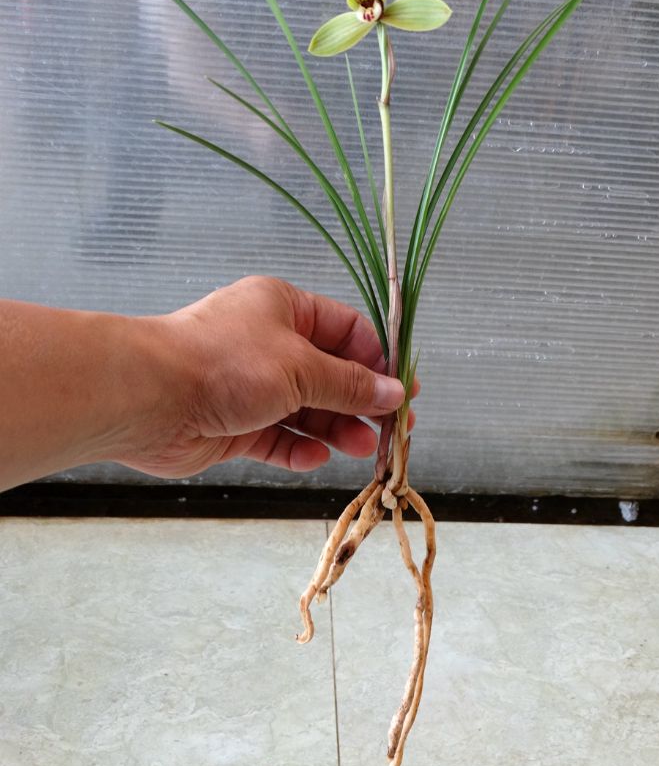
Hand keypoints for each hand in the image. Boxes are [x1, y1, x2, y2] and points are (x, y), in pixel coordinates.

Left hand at [117, 276, 410, 475]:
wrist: (148, 398)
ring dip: (335, 429)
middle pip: (329, 374)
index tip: (403, 389)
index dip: (378, 359)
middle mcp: (267, 343)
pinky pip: (276, 437)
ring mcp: (249, 386)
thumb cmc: (222, 363)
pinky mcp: (232, 424)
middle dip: (361, 402)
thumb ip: (350, 384)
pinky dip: (297, 448)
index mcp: (284, 308)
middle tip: (392, 430)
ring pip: (306, 409)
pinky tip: (314, 457)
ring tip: (361, 449)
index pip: (346, 330)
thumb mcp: (301, 368)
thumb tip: (393, 392)